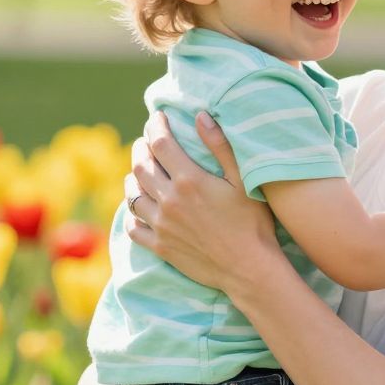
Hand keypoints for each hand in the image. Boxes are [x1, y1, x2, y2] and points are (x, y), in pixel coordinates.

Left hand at [126, 111, 278, 291]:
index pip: (160, 143)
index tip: (157, 117)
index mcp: (189, 180)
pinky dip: (131, 213)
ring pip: (132, 194)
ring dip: (132, 177)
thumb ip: (220, 145)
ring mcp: (162, 225)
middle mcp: (170, 201)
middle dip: (140, 148)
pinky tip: (137, 206)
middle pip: (141, 166)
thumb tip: (200, 115)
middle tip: (145, 141)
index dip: (155, 125)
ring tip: (139, 170)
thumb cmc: (253, 222)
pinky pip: (133, 226)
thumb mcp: (243, 180)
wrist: (249, 269)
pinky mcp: (161, 247)